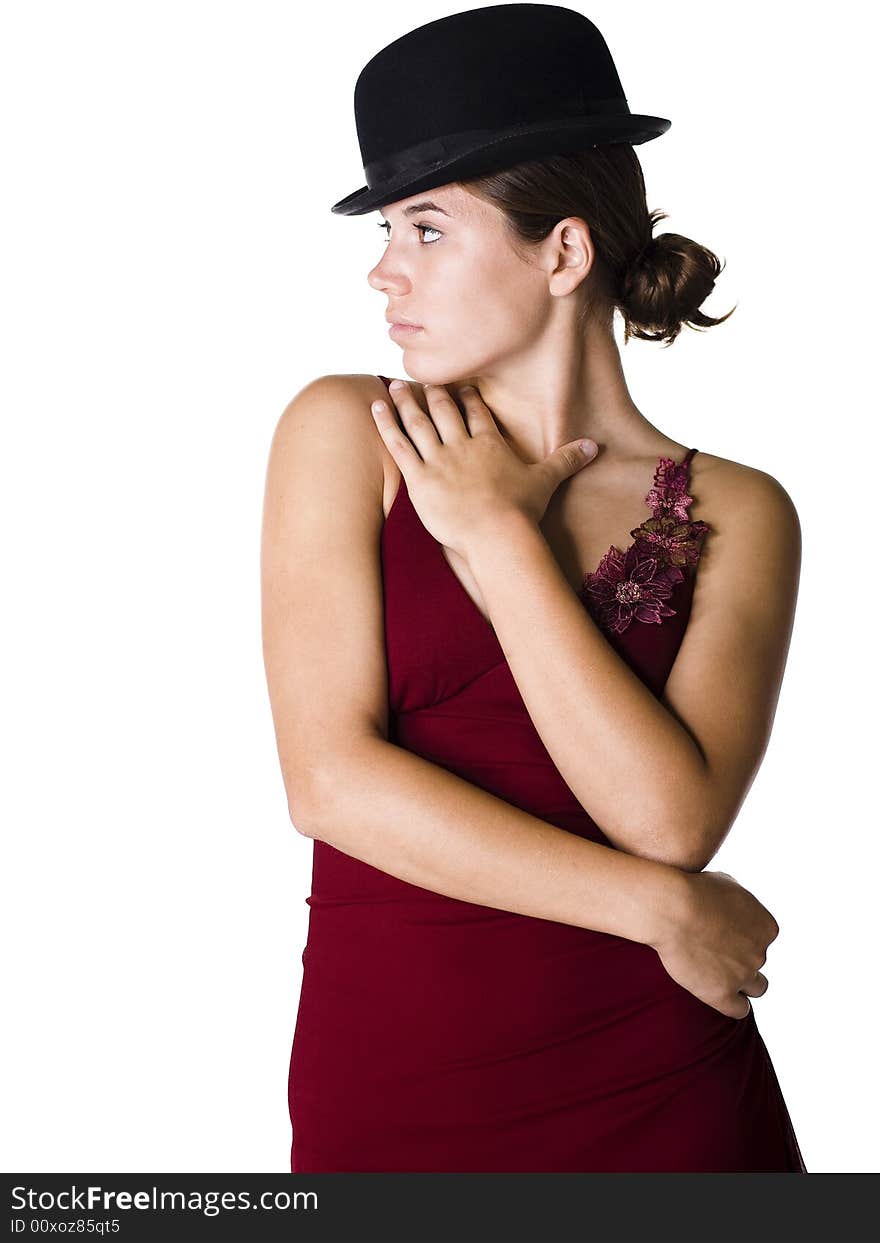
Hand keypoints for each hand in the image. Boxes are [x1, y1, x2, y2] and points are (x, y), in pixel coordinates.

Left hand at [370, 380, 597, 558]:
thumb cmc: (521, 511)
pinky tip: (376, 406)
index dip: (466, 397)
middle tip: (419, 376)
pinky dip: (385, 424)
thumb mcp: (546, 481)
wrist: (497, 533)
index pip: (476, 413)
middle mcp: (462, 445)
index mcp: (490, 444)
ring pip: (418, 422)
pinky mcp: (419, 478)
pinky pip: (398, 445)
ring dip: (405, 401)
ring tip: (394, 384)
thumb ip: (566, 460)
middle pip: (444, 410)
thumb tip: (595, 446)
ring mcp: (439, 460)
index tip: (459, 383)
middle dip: (432, 392)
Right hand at [652, 870, 778, 1019]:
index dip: (743, 936)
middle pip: (757, 961)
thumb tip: (738, 909)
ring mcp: (743, 975)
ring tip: (719, 975)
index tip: (722, 933)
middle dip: (739, 957)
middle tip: (712, 949)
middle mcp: (761, 952)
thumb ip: (741, 902)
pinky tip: (717, 993)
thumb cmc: (693, 889)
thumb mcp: (726, 883)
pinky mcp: (723, 994)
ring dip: (742, 982)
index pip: (763, 938)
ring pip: (757, 988)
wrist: (670, 908)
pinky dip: (732, 1004)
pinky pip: (739, 1009)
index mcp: (767, 927)